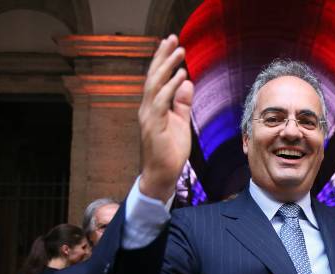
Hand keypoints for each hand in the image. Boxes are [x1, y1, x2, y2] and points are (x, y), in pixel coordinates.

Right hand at [138, 34, 193, 201]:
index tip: (172, 44)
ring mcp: (149, 116)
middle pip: (153, 76)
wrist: (162, 175)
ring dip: (167, 66)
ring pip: (155, 85)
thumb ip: (182, 103)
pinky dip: (171, 87)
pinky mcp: (154, 126)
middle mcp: (147, 108)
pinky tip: (180, 75)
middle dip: (163, 56)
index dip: (163, 61)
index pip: (156, 79)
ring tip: (179, 51)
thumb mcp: (180, 122)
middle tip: (172, 38)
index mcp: (152, 107)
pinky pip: (161, 102)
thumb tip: (187, 82)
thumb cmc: (170, 151)